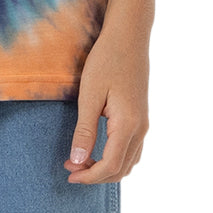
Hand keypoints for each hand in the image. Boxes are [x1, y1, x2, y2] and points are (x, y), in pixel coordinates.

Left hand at [63, 23, 148, 183]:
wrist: (128, 36)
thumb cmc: (106, 60)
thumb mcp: (90, 95)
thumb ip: (85, 130)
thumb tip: (78, 160)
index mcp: (128, 125)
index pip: (110, 166)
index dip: (89, 176)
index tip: (68, 172)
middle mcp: (141, 129)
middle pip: (121, 169)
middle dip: (95, 175)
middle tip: (70, 166)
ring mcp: (144, 123)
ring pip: (129, 162)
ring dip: (106, 168)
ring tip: (81, 159)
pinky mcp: (141, 116)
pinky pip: (132, 149)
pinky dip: (116, 158)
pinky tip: (98, 149)